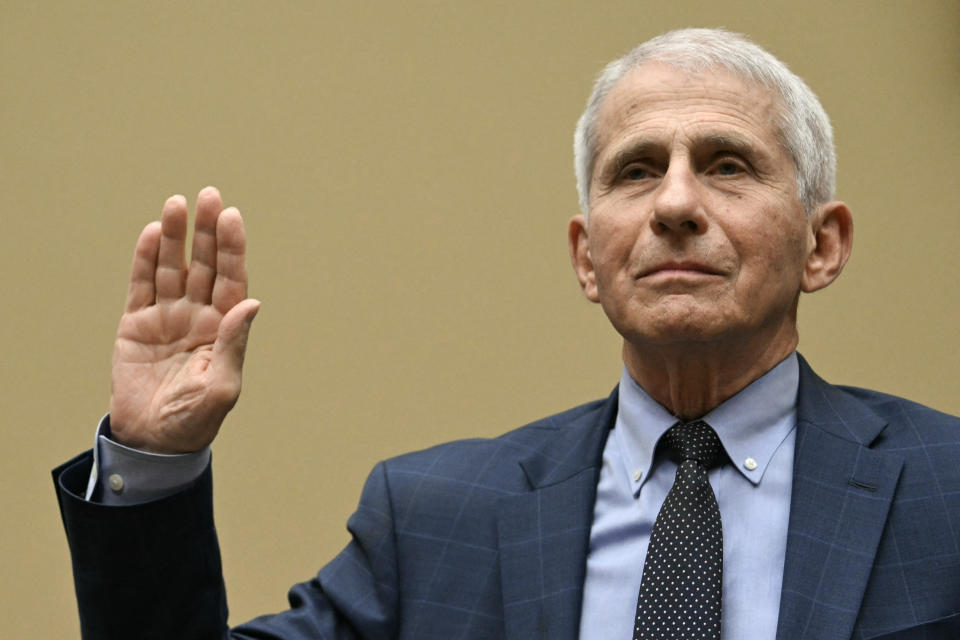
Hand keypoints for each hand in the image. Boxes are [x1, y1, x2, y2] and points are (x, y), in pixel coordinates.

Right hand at [108, 186, 259, 452]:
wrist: (153, 441)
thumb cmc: (195, 419)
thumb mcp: (222, 387)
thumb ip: (234, 344)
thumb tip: (251, 303)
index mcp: (225, 327)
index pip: (232, 279)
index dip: (232, 248)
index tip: (231, 216)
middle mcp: (199, 315)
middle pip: (205, 264)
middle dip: (207, 231)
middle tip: (209, 195)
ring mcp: (168, 316)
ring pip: (173, 267)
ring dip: (175, 237)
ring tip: (176, 204)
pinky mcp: (137, 323)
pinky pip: (142, 285)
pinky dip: (145, 259)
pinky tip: (153, 233)